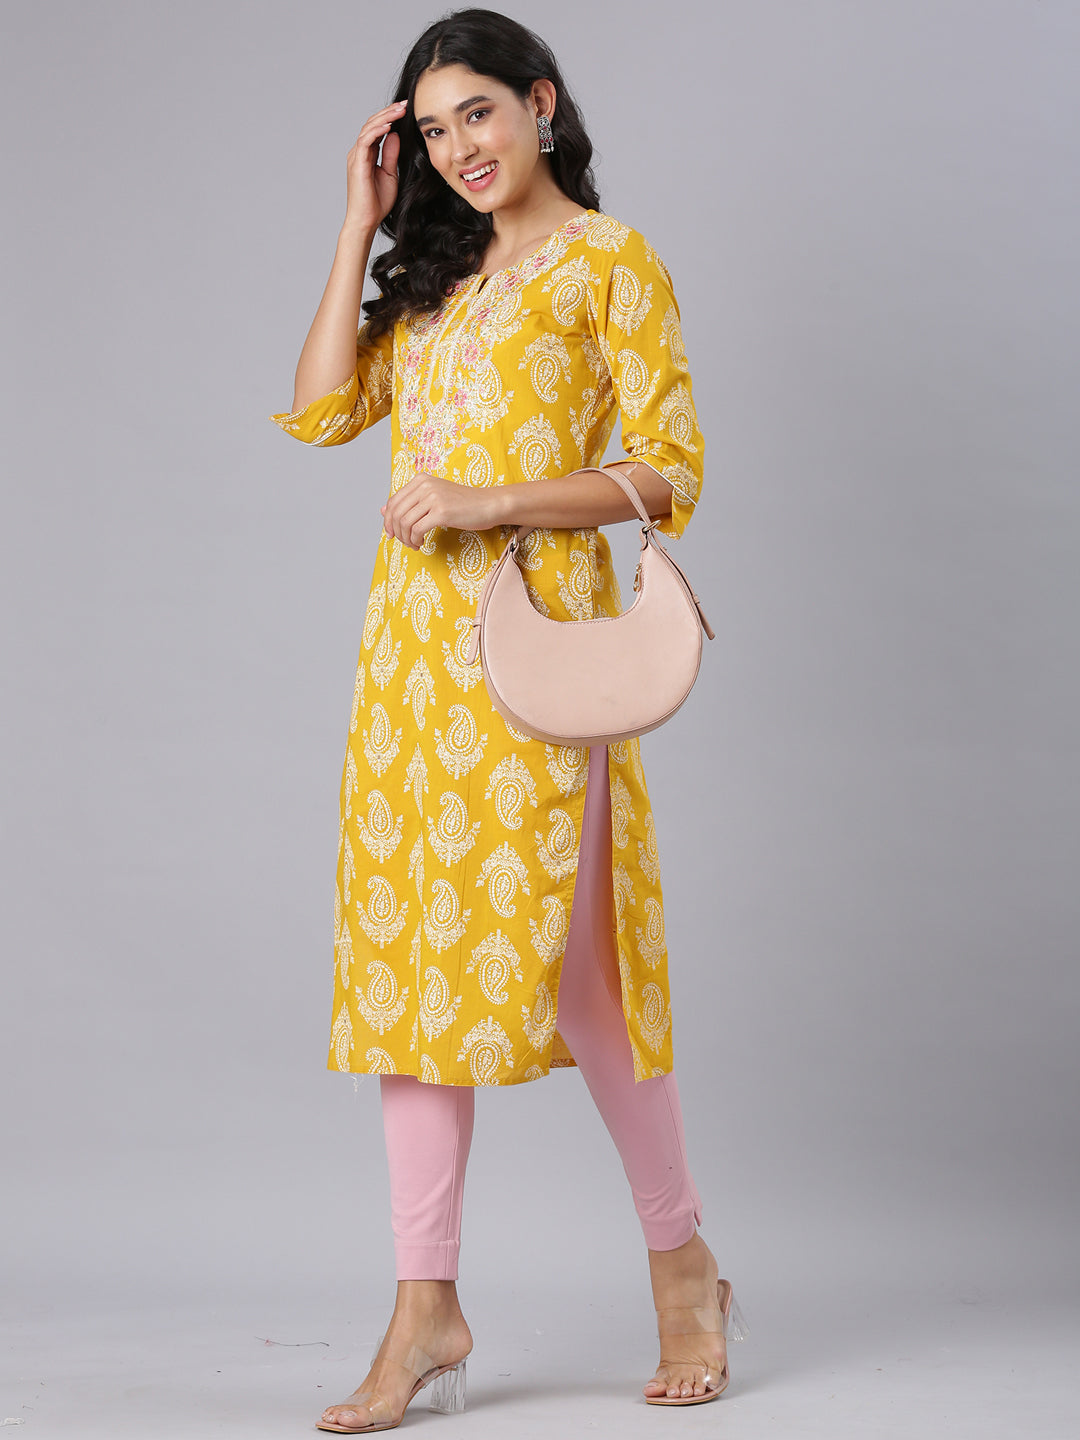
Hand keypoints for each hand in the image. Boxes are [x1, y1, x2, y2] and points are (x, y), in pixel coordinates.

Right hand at [344, 100, 406, 231]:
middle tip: (405, 104)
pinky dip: (377, 131)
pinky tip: (389, 126)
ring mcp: (356, 156)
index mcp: (367, 154)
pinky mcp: (357, 163)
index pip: (378, 129)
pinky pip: (366, 141)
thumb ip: (391, 154)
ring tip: (400, 110)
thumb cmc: (377, 202)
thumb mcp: (391, 174)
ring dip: (385, 117)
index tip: (406, 110)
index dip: (391, 117)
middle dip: (389, 112)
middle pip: (373, 124)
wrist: (366, 220)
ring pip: (369, 128)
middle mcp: (359, 152)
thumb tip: (396, 135)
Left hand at [381, 473, 504, 549]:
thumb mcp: (433, 498)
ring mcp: (433, 498)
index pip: (393, 502)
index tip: (392, 534)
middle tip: (404, 542)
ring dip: (406, 538)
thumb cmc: (463, 504)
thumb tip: (383, 510)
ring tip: (414, 544)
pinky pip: (417, 530)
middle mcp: (424, 485)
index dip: (388, 521)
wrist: (488, 504)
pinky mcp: (441, 512)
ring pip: (405, 523)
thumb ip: (409, 502)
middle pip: (396, 513)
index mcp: (421, 480)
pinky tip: (422, 543)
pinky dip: (415, 540)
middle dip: (396, 532)